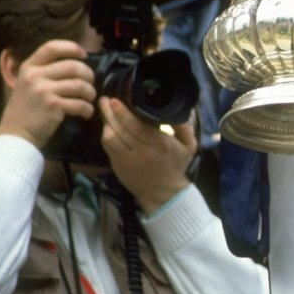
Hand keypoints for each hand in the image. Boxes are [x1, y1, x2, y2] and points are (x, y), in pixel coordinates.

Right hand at [0, 40, 96, 149]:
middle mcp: (35, 76)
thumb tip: (74, 62)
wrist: (16, 135)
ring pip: (80, 84)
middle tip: (90, 84)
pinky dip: (88, 109)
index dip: (72, 48)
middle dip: (88, 75)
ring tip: (89, 99)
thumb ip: (44, 71)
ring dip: (90, 93)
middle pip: (73, 66)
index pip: (52, 47)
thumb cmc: (26, 110)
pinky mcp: (53, 106)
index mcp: (29, 67)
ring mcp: (43, 90)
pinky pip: (80, 103)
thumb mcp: (27, 83)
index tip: (84, 55)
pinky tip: (86, 113)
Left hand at [99, 97, 196, 213]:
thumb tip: (181, 109)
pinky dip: (106, 134)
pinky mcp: (118, 166)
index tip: (116, 100)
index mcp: (161, 144)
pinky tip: (107, 125)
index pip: (138, 126)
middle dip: (110, 113)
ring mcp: (128, 160)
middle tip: (104, 99)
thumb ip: (185, 127)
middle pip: (121, 129)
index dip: (124, 113)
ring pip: (111, 138)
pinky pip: (108, 147)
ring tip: (103, 109)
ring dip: (106, 123)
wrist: (164, 193)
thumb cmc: (176, 166)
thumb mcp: (189, 146)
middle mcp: (143, 152)